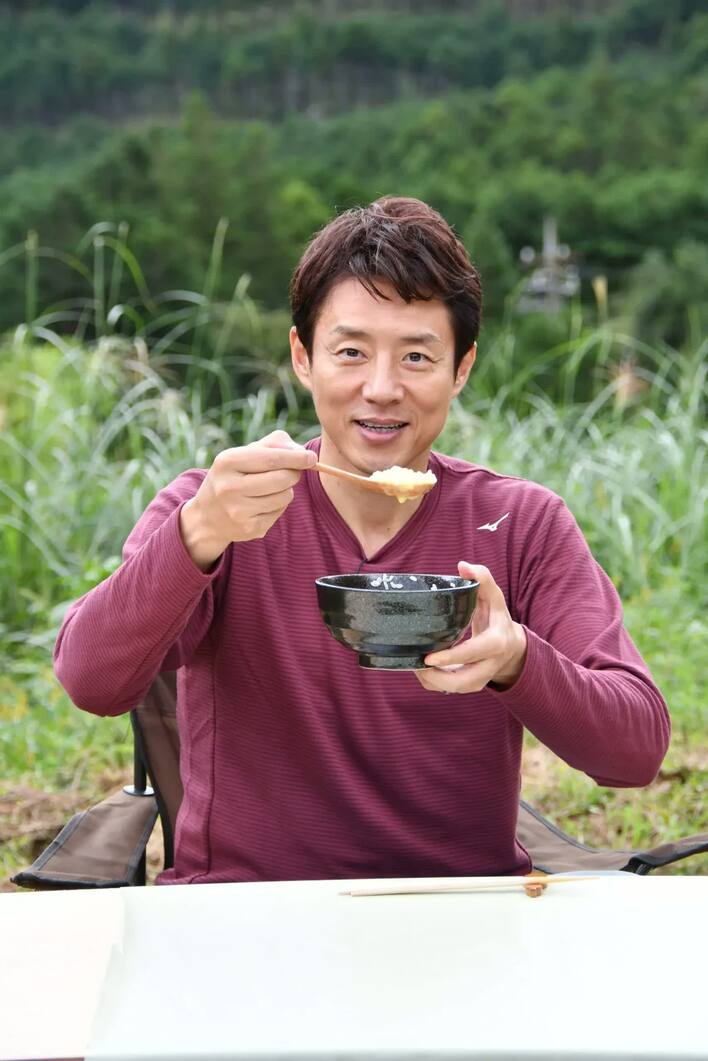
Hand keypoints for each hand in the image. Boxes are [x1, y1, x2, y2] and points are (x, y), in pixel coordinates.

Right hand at [179, 430, 316, 569]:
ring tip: (270, 488)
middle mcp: (229, 487)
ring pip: (285, 496)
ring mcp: (239, 511)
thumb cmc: (233, 476)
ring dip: (286, 490)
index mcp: (227, 462)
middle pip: (283, 478)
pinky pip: (280, 512)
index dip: (297, 458)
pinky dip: (278, 506)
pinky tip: (262, 504)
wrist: (207, 516)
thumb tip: (301, 452)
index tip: (312, 457)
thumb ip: (272, 445)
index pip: (272, 458)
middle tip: (291, 472)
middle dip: (294, 473)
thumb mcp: (242, 454)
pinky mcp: (250, 529)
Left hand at [415, 562, 526, 693]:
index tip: (428, 657)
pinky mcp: (471, 685)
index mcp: (496, 642)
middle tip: (414, 662)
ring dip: (431, 680)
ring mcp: (481, 678)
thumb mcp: (494, 596)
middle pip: (462, 681)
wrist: (511, 646)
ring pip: (453, 689)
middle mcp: (490, 665)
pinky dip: (432, 682)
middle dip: (435, 676)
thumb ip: (482, 578)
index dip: (450, 657)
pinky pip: (448, 689)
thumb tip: (463, 566)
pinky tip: (420, 667)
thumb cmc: (497, 617)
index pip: (472, 653)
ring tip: (413, 663)